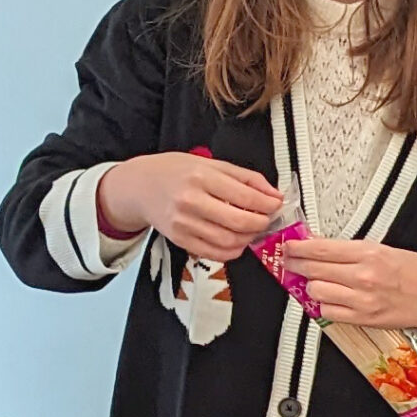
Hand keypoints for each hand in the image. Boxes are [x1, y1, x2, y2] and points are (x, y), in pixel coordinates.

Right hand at [97, 151, 281, 261]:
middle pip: (238, 221)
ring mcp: (184, 223)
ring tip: (252, 229)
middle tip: (267, 219)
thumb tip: (273, 193)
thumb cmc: (175, 172)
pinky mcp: (180, 240)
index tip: (275, 204)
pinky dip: (232, 251)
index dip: (267, 204)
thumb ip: (244, 177)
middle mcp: (191, 201)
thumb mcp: (211, 163)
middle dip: (261, 223)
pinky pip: (213, 253)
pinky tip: (236, 242)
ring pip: (228, 241)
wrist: (141, 186)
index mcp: (201, 177)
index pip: (245, 195)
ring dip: (248, 239)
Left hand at [272, 238, 416, 330]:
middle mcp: (363, 276)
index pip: (321, 248)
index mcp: (369, 253)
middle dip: (296, 264)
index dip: (299, 247)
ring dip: (311, 286)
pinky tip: (328, 298)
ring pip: (316, 291)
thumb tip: (321, 247)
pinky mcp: (362, 319)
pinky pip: (328, 312)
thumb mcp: (384, 250)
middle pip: (313, 269)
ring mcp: (361, 300)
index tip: (288, 246)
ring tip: (314, 281)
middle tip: (290, 261)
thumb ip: (351, 250)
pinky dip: (323, 304)